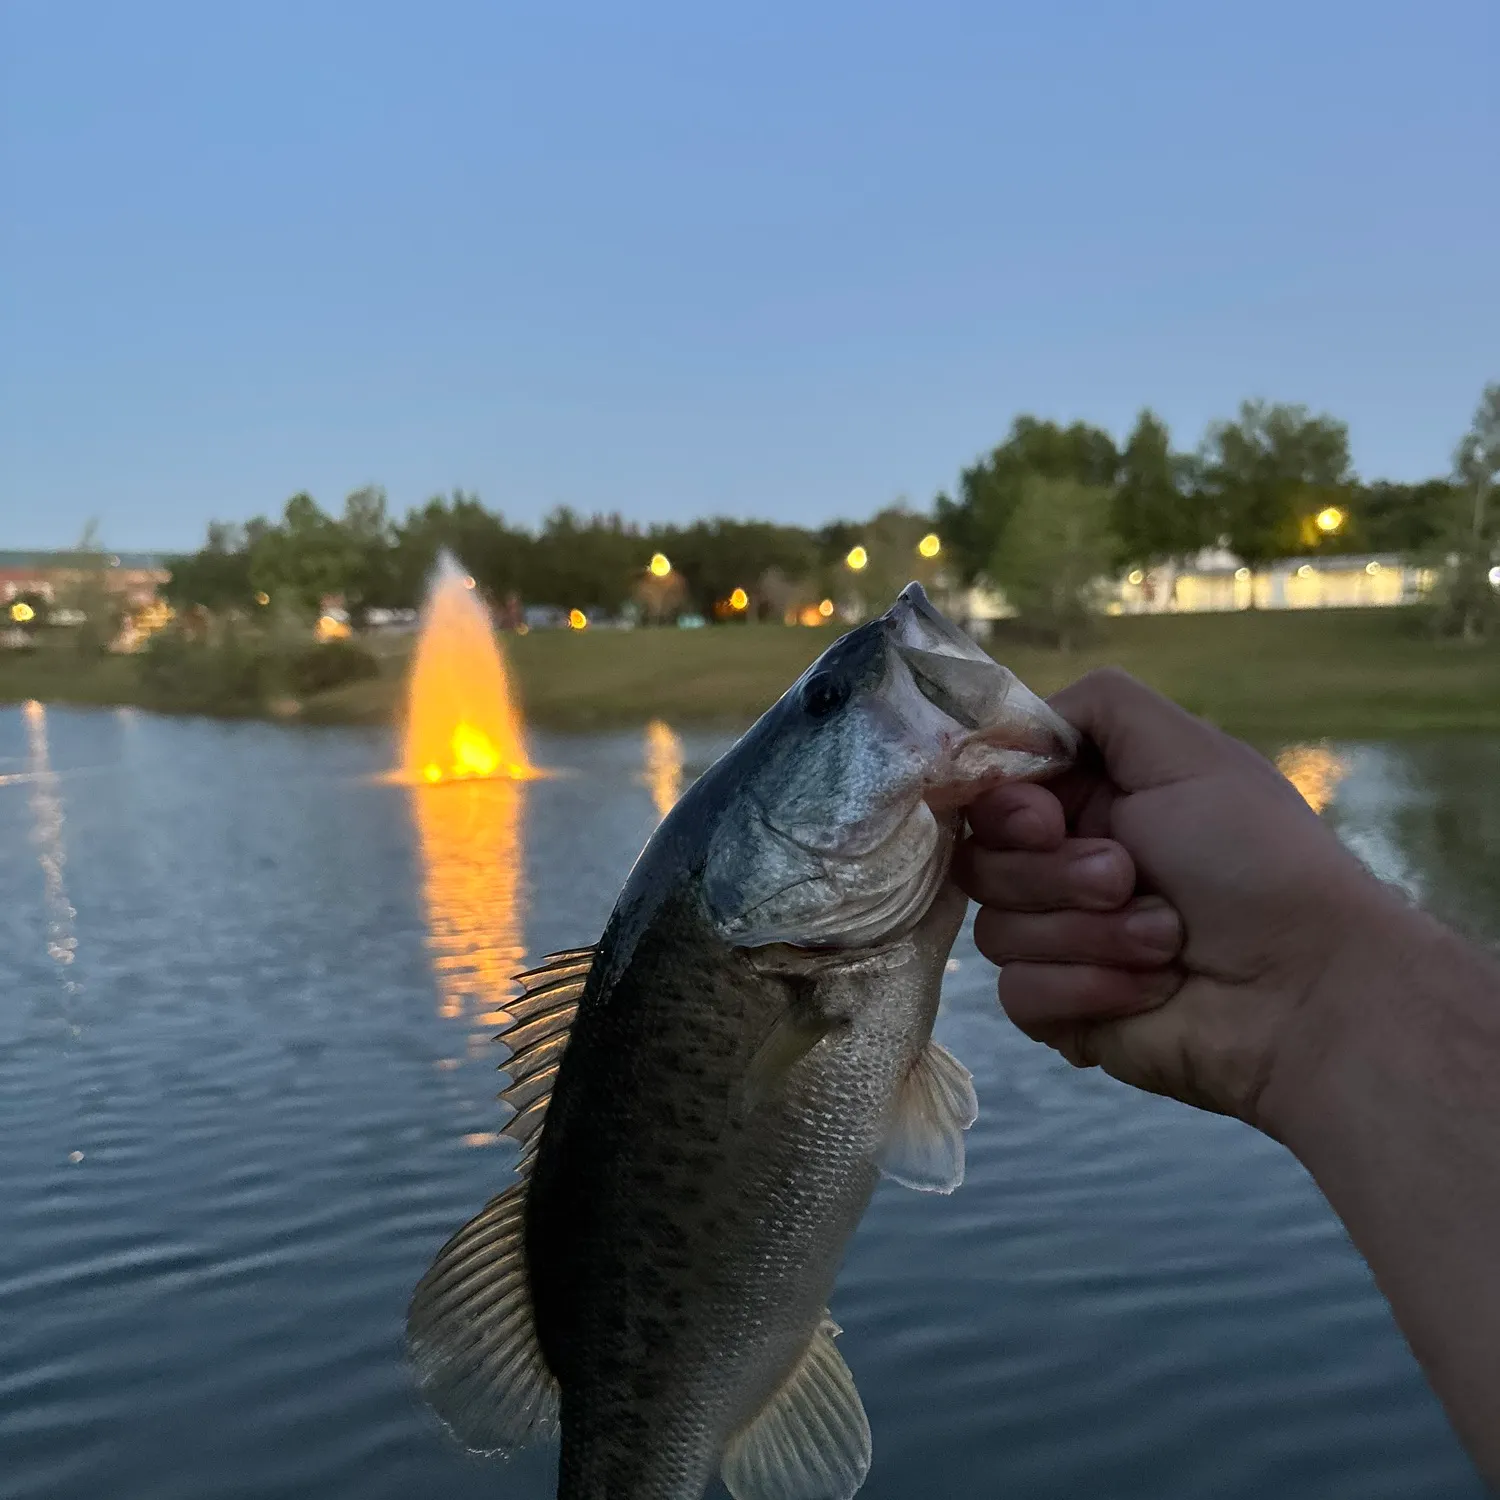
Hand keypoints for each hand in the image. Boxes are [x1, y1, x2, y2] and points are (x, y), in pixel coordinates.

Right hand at [956, 668, 1412, 1133]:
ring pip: (996, 931)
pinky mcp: (1063, 1011)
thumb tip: (1008, 726)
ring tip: (1166, 940)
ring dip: (1090, 934)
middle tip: (1128, 877)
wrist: (1306, 989)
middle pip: (981, 862)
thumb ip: (1097, 706)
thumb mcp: (1188, 752)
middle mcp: (1065, 867)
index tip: (1047, 822)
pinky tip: (1151, 989)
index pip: (989, 794)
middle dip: (1057, 876)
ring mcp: (1061, 942)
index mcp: (1090, 801)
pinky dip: (1087, 987)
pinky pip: (1019, 995)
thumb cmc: (1255, 860)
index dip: (1003, 808)